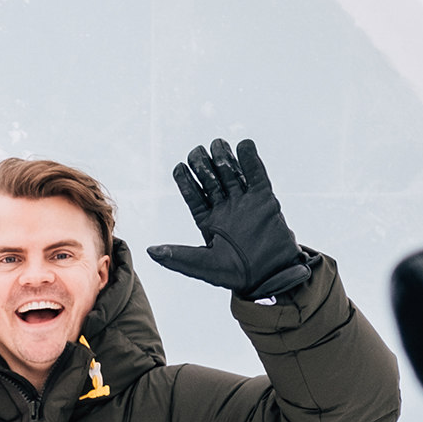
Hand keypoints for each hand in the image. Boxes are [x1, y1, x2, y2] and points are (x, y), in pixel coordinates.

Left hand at [146, 138, 316, 299]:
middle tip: (197, 153)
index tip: (179, 167)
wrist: (272, 276)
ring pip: (230, 173)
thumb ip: (178, 257)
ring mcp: (245, 202)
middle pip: (210, 180)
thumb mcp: (203, 266)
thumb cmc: (237, 275)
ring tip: (217, 145)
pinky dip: (250, 159)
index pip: (193, 196)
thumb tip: (150, 251)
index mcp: (208, 222)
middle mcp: (225, 209)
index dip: (185, 181)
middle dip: (202, 164)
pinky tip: (243, 145)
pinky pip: (256, 174)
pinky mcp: (265, 198)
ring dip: (223, 157)